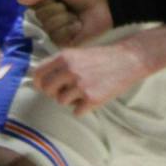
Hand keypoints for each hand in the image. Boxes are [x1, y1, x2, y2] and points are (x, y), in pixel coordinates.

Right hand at [19, 0, 113, 47]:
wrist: (105, 2)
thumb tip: (19, 0)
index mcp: (46, 3)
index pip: (33, 7)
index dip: (45, 2)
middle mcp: (50, 18)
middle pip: (40, 18)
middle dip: (56, 10)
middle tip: (69, 6)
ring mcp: (58, 31)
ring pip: (49, 28)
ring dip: (64, 19)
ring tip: (76, 16)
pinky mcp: (66, 42)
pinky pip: (58, 38)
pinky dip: (69, 30)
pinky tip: (79, 26)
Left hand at [30, 38, 152, 115]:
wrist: (128, 60)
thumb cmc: (102, 57)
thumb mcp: (77, 54)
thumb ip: (59, 64)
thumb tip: (40, 80)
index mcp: (64, 57)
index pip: (38, 73)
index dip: (39, 82)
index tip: (43, 87)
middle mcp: (69, 70)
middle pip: (47, 90)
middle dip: (54, 93)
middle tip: (66, 91)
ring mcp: (80, 85)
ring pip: (61, 102)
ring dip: (70, 100)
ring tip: (83, 92)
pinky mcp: (92, 98)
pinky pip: (76, 112)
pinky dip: (83, 109)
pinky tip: (92, 98)